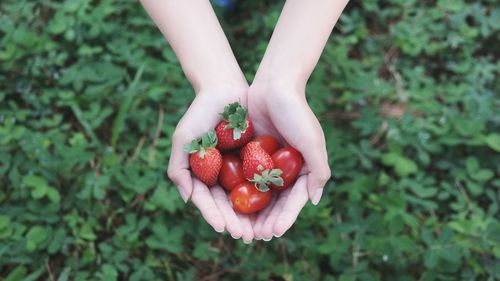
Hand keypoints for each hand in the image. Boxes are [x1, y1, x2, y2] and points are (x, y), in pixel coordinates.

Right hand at [167, 85, 254, 242]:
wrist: (224, 87)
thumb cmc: (200, 112)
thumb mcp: (184, 139)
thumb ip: (179, 168)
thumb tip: (188, 198)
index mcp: (202, 174)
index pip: (208, 201)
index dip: (215, 216)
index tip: (225, 228)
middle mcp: (220, 174)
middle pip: (228, 204)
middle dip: (236, 221)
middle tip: (246, 236)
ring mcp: (238, 168)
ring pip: (246, 197)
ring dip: (252, 216)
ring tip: (261, 230)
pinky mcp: (256, 159)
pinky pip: (261, 180)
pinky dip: (265, 194)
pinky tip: (273, 206)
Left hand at [248, 81, 330, 239]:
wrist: (274, 85)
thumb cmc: (296, 112)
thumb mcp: (312, 141)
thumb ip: (317, 171)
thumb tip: (314, 200)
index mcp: (302, 170)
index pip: (293, 201)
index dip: (284, 218)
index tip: (273, 233)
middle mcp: (285, 169)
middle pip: (275, 202)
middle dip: (266, 221)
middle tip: (254, 237)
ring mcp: (267, 162)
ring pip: (258, 194)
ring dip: (251, 212)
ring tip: (242, 228)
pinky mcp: (251, 154)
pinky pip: (244, 177)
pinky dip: (238, 192)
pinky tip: (229, 205)